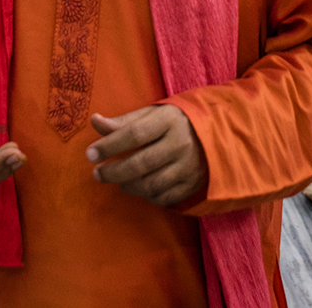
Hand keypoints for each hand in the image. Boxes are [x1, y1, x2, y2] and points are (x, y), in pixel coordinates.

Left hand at [87, 105, 207, 208]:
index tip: (90, 154)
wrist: (221, 134)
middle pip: (140, 163)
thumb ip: (125, 121)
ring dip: (128, 185)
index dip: (110, 145)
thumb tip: (95, 121)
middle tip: (97, 173)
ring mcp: (189, 167)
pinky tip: (139, 187)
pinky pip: (164, 197)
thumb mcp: (154, 114)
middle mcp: (181, 144)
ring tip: (118, 180)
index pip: (134, 134)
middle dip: (114, 171)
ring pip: (151, 184)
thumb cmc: (178, 122)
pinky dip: (147, 195)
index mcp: (169, 121)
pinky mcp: (194, 185)